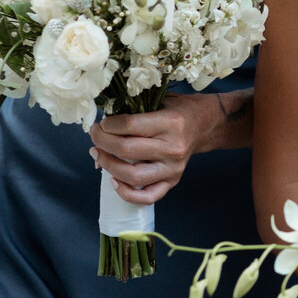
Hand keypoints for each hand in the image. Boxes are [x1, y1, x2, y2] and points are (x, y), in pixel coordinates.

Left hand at [89, 94, 225, 203]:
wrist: (202, 125)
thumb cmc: (176, 110)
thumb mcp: (158, 100)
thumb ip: (132, 109)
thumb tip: (102, 123)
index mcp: (170, 123)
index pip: (128, 125)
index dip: (107, 125)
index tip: (102, 123)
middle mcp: (173, 148)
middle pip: (126, 150)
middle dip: (101, 142)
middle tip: (95, 135)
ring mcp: (173, 168)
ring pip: (132, 175)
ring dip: (108, 165)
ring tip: (98, 154)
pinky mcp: (172, 181)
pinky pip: (147, 196)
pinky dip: (126, 193)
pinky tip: (114, 181)